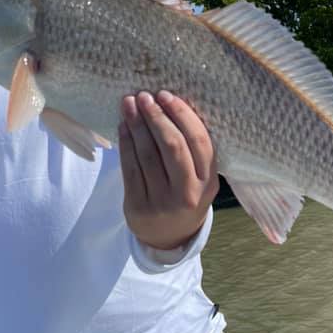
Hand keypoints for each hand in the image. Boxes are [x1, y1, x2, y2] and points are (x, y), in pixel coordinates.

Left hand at [118, 90, 218, 251]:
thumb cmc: (184, 195)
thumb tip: (171, 103)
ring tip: (130, 104)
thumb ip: (192, 150)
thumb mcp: (199, 178)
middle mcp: (189, 193)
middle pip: (173, 146)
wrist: (168, 237)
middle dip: (157, 117)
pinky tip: (123, 127)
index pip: (198, 141)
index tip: (167, 95)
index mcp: (209, 181)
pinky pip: (130, 168)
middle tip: (145, 96)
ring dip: (138, 125)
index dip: (182, 115)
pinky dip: (126, 143)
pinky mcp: (139, 206)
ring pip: (148, 155)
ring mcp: (163, 202)